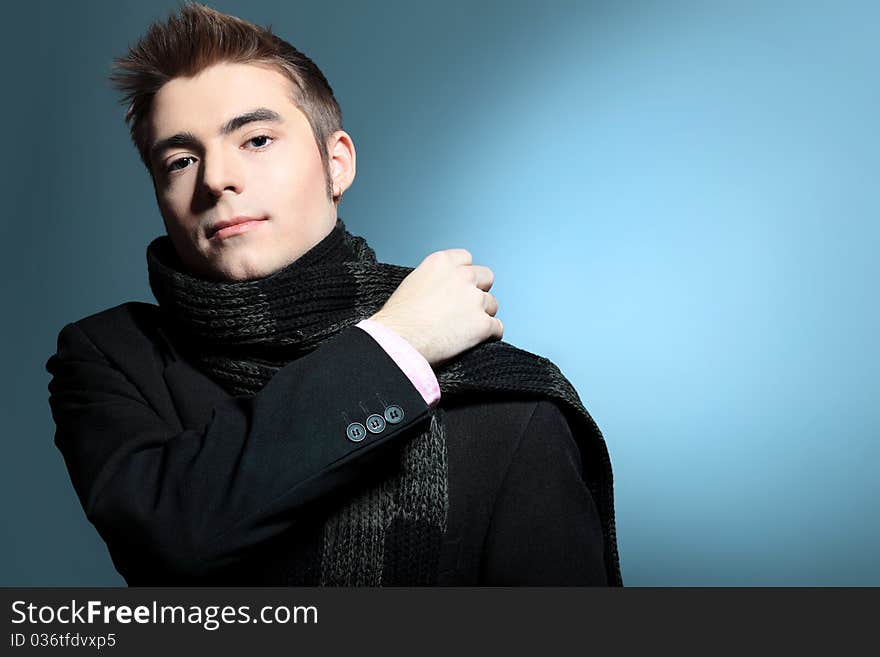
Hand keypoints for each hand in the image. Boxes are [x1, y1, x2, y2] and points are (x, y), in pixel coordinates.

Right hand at [369, 249, 502, 367]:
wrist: (398, 343)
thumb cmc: (398, 319)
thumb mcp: (412, 283)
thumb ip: (435, 279)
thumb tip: (445, 289)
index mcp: (442, 262)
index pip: (467, 258)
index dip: (464, 275)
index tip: (459, 286)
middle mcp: (462, 276)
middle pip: (486, 277)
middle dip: (478, 291)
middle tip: (464, 308)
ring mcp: (474, 300)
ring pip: (492, 305)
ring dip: (482, 315)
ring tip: (462, 329)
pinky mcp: (483, 324)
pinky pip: (497, 328)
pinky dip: (488, 335)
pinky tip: (472, 341)